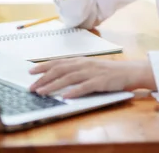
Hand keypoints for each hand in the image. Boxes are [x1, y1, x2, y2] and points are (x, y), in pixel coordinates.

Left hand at [28, 58, 155, 98]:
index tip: (30, 72)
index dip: (43, 66)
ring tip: (42, 92)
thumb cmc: (107, 71)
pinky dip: (74, 91)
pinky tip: (65, 96)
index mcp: (80, 61)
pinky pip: (85, 87)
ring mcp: (92, 73)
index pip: (58, 62)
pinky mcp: (100, 82)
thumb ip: (75, 70)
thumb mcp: (89, 67)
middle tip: (32, 87)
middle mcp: (84, 64)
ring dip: (54, 85)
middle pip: (60, 70)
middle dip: (44, 78)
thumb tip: (57, 76)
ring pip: (69, 78)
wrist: (128, 71)